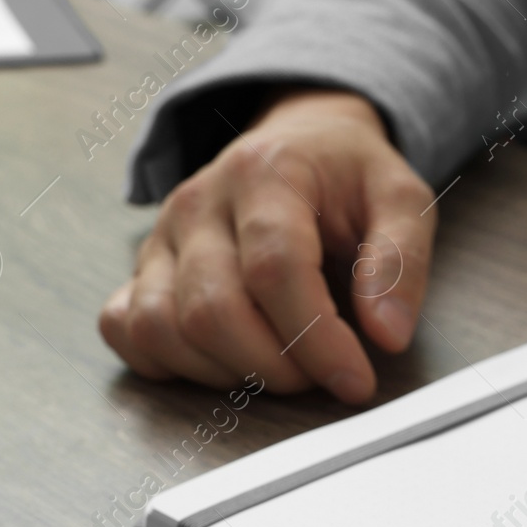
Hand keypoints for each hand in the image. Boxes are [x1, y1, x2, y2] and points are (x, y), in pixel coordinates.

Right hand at [99, 89, 435, 401]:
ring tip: (281, 367)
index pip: (276, 269)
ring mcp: (160, 238)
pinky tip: (223, 362)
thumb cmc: (348, 177)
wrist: (300, 145)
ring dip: (227, 373)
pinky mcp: (141, 270)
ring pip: (163, 328)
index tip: (356, 380)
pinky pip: (125, 329)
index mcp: (265, 174)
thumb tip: (387, 334)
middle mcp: (199, 203)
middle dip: (276, 367)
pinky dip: (168, 363)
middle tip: (321, 373)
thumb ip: (402, 261)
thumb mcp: (401, 198)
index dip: (317, 338)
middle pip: (214, 309)